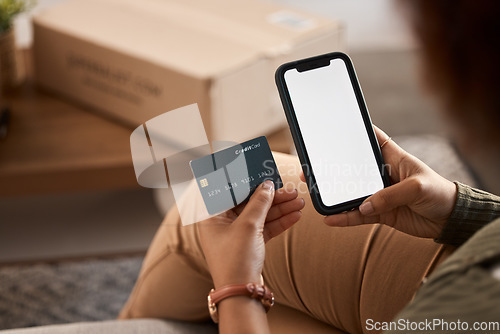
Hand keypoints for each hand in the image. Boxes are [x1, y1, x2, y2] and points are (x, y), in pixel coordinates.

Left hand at [198, 181, 304, 287]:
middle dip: (272, 197)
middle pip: (249, 202)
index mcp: (213, 215)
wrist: (241, 293)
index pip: (232, 191)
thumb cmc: (235, 260)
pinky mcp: (249, 244)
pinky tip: (295, 216)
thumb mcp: (248, 226)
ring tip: (299, 203)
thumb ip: (259, 203)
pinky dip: (279, 222)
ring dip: (280, 209)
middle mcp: (223, 223)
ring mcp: (236, 234)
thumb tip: (267, 185)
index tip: (266, 174)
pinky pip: (265, 228)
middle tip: (291, 191)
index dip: (250, 181)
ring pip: (260, 215)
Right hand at [301, 126, 456, 238]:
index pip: (370, 139)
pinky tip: (330, 219)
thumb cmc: (439, 193)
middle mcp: (382, 173)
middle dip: (333, 168)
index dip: (354, 133)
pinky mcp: (379, 213)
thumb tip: (364, 205)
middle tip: (312, 169)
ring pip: (351, 193)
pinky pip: (357, 215)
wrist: (449, 220)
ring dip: (334, 195)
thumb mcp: (417, 187)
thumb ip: (390, 195)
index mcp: (392, 157)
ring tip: (315, 194)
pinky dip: (344, 217)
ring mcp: (378, 194)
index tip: (332, 129)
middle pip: (352, 169)